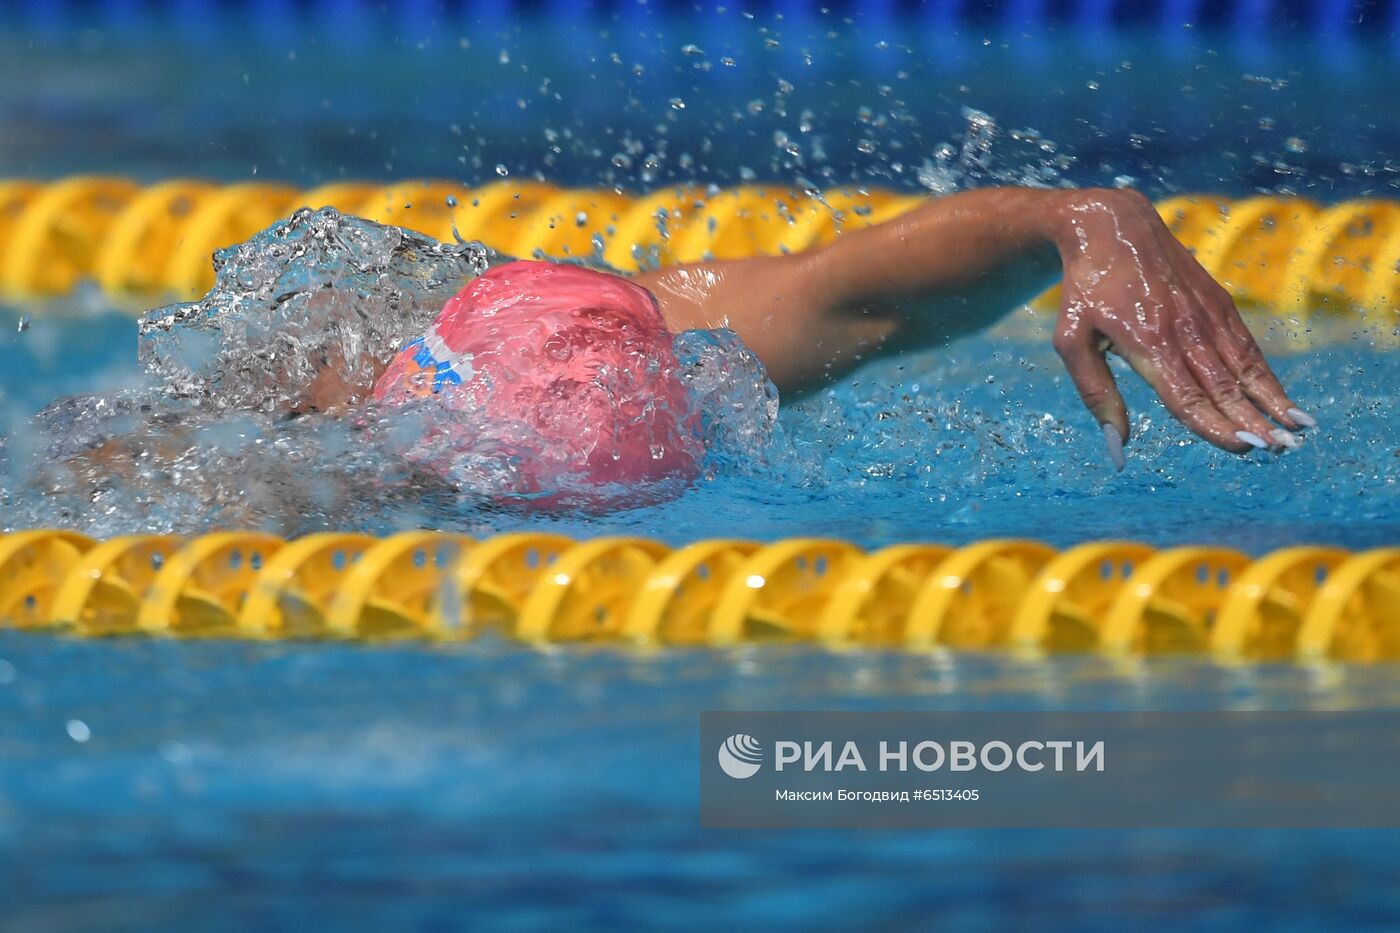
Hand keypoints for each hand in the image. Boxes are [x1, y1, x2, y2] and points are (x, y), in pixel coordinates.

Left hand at [1049, 189, 1314, 468]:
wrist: (1111, 223)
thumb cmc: (1085, 289)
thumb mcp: (1072, 341)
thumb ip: (1096, 393)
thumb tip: (1117, 447)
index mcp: (1146, 340)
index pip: (1186, 394)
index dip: (1215, 424)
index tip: (1243, 448)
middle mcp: (1183, 328)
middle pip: (1223, 384)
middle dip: (1254, 418)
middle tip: (1281, 450)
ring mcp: (1204, 312)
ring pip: (1243, 365)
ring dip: (1272, 398)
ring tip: (1300, 428)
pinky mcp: (1217, 301)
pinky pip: (1245, 345)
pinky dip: (1265, 373)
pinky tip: (1282, 398)